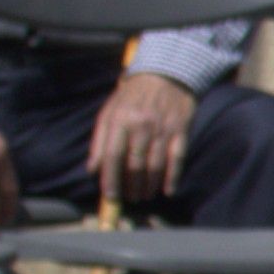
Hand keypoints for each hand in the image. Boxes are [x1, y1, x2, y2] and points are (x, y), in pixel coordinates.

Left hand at [86, 67, 195, 209]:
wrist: (165, 74)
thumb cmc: (132, 96)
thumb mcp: (109, 112)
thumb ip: (99, 140)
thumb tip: (92, 169)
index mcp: (120, 120)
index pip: (113, 155)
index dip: (111, 178)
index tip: (110, 196)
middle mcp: (141, 126)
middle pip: (135, 165)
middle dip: (131, 186)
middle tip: (129, 198)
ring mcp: (163, 129)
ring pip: (155, 165)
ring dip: (149, 185)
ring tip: (144, 196)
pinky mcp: (181, 131)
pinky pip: (177, 159)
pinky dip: (172, 177)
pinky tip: (167, 191)